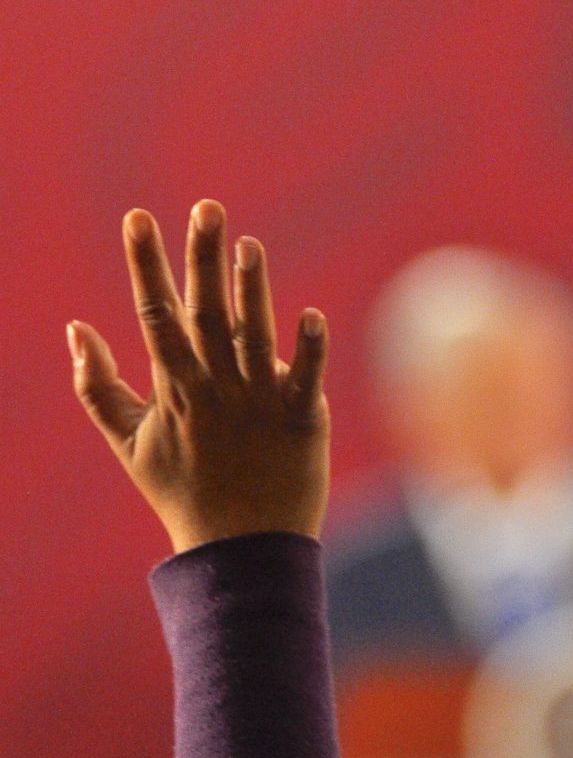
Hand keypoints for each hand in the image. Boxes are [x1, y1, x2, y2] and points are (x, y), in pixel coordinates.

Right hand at [67, 200, 328, 551]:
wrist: (241, 550)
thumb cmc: (184, 492)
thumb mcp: (128, 442)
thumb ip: (96, 387)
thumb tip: (74, 328)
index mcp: (175, 389)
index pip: (155, 314)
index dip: (146, 264)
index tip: (138, 218)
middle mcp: (216, 389)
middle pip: (206, 314)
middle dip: (202, 258)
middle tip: (206, 208)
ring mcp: (260, 405)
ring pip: (254, 337)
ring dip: (252, 291)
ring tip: (249, 246)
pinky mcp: (302, 421)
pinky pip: (307, 380)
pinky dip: (310, 350)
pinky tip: (312, 316)